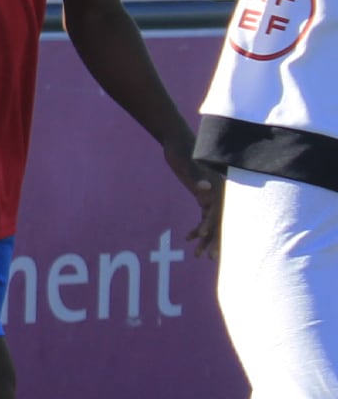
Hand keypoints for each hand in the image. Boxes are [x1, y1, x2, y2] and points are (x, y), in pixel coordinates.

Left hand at [162, 134, 221, 258]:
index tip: (213, 249)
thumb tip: (206, 189)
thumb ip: (196, 176)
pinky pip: (205, 215)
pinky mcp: (204, 195)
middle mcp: (219, 192)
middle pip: (221, 221)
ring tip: (197, 255)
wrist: (176, 140)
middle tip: (208, 258)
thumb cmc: (181, 150)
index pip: (222, 214)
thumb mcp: (186, 163)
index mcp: (219, 186)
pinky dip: (199, 227)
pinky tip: (189, 237)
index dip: (218, 232)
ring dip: (207, 238)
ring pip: (213, 221)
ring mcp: (212, 194)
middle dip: (216, 241)